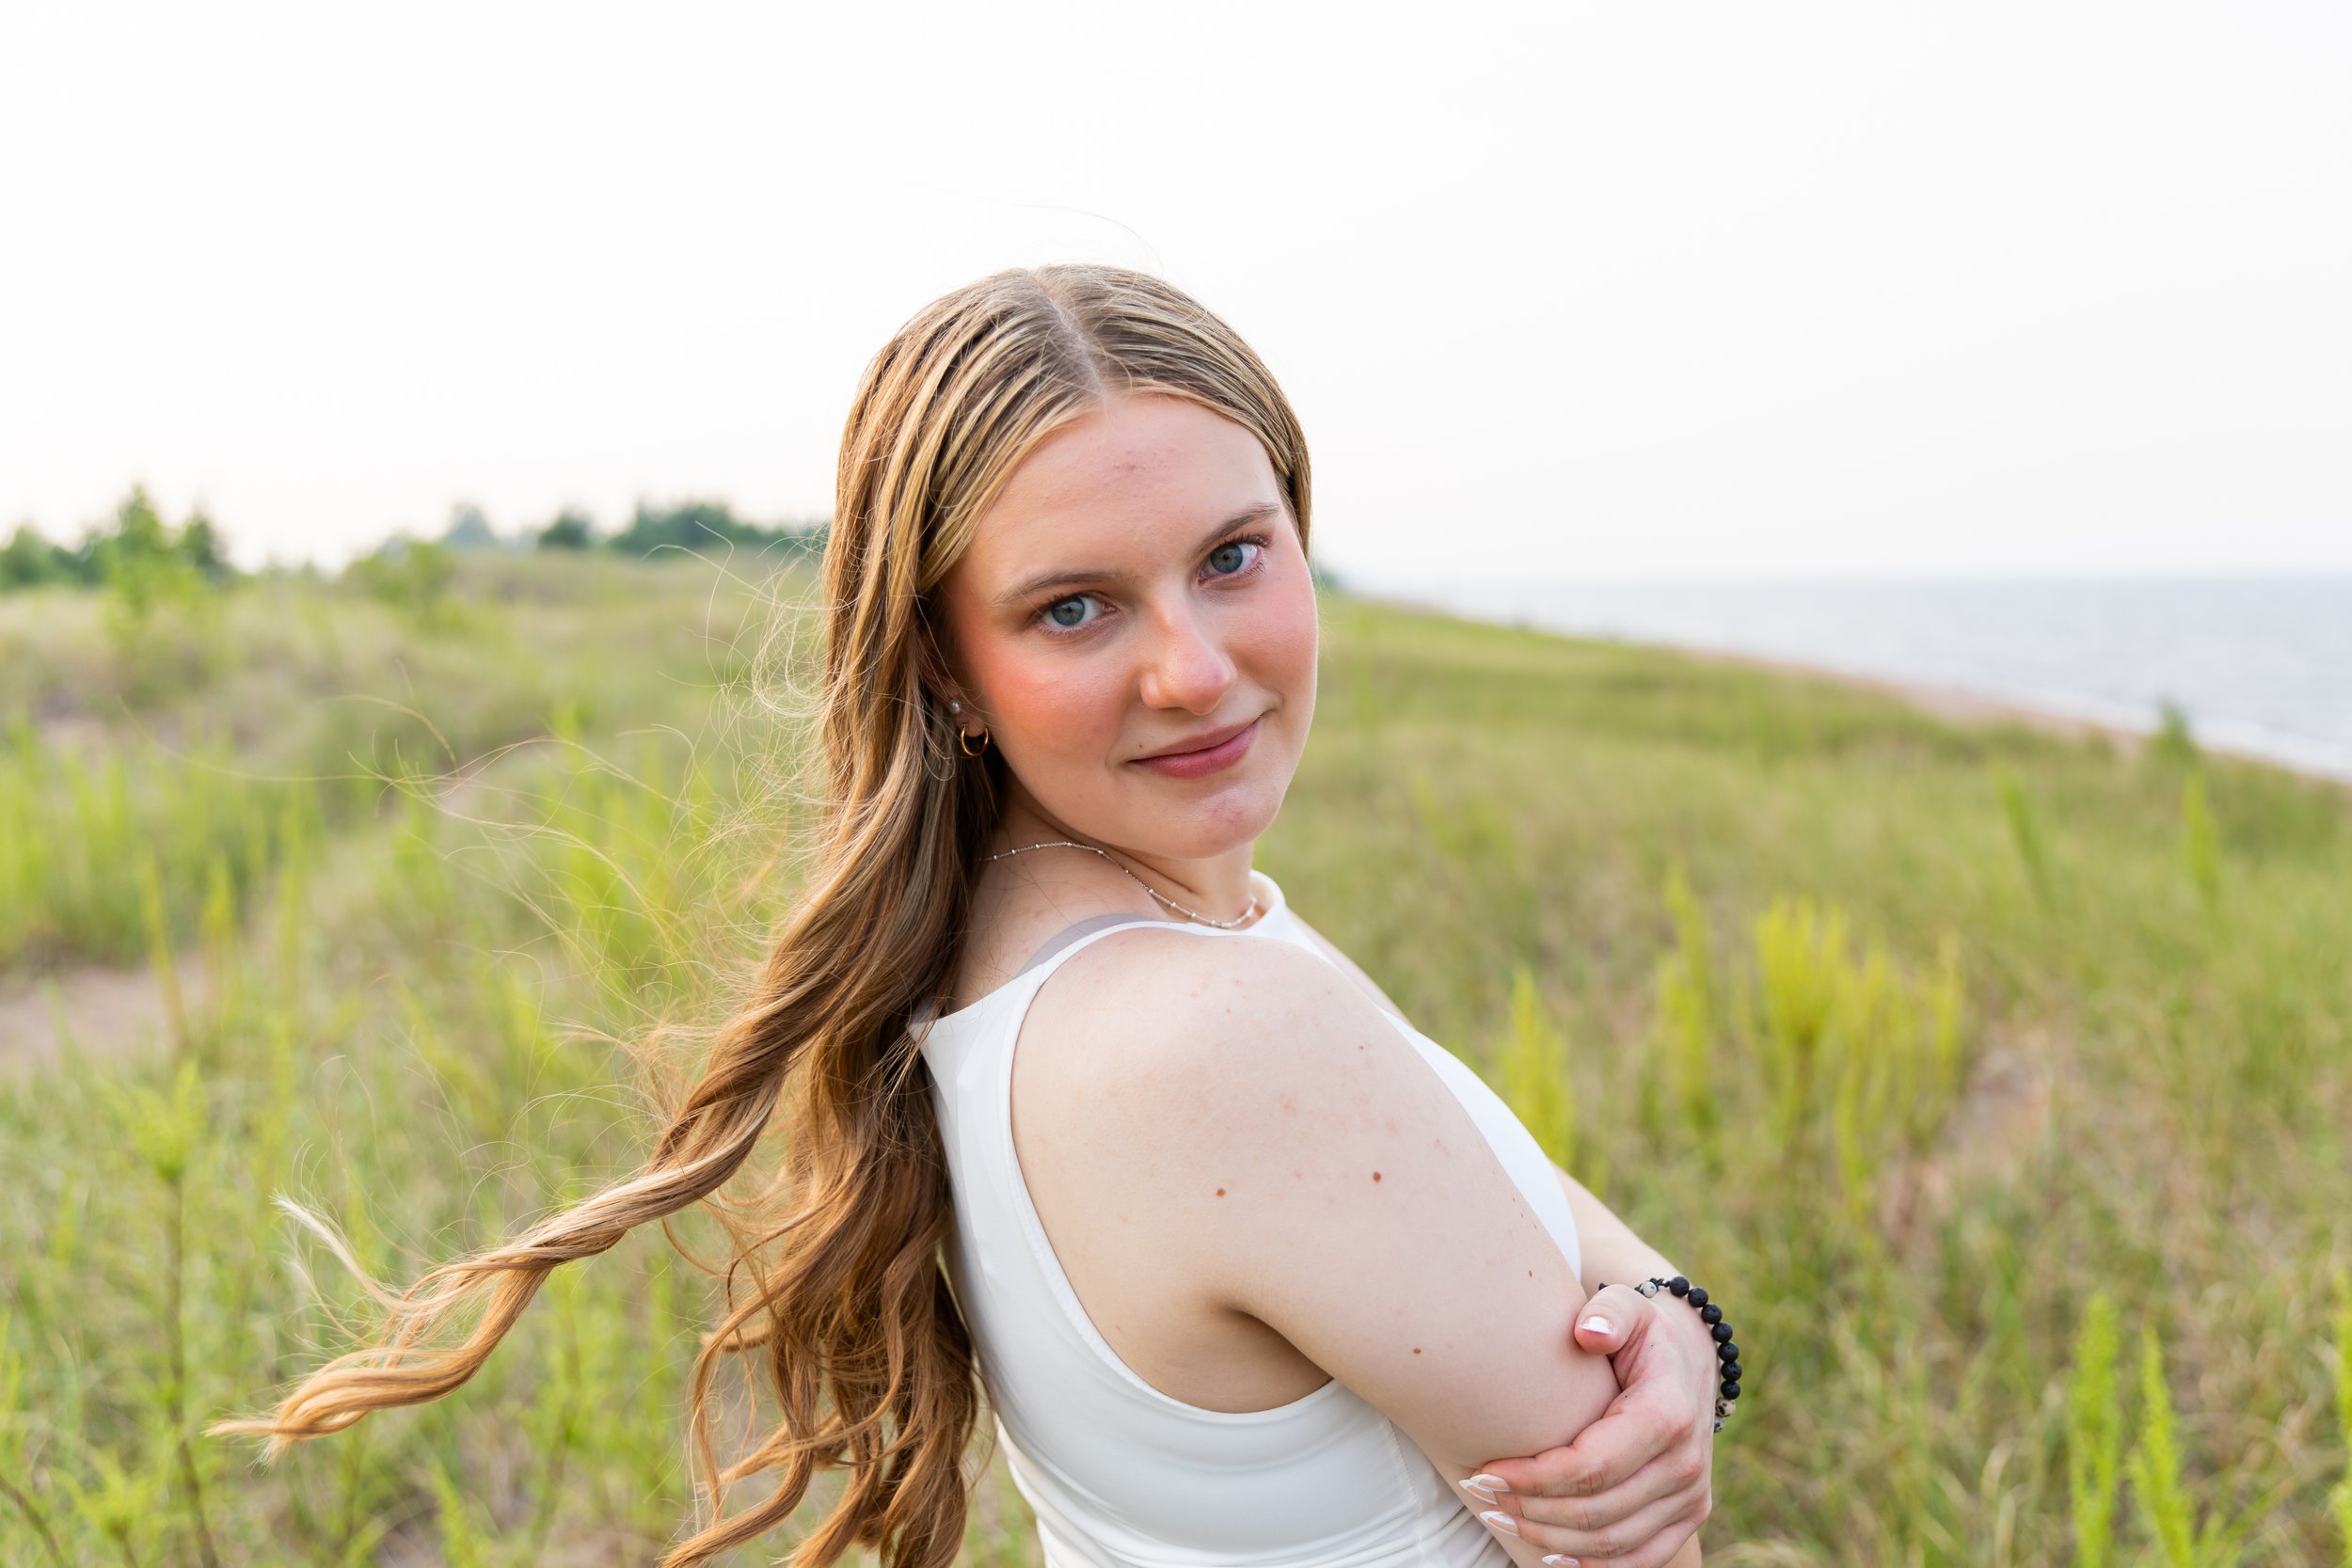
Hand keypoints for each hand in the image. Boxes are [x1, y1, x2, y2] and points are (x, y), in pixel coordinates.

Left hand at [1459, 1282, 1715, 1565]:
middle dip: (1529, 1508)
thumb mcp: (1626, 1306)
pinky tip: (1546, 1554)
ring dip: (1549, 1539)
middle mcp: (1686, 1464)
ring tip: (1497, 1516)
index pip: (1591, 1466)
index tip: (1483, 1471)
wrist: (1686, 1359)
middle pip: (1595, 1511)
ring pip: (1611, 1542)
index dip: (1532, 1477)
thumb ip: (1607, 1312)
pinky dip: (1592, 1564)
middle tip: (1478, 1493)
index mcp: (1667, 1415)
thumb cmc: (1639, 1332)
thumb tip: (1587, 1332)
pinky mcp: (1688, 1516)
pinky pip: (1640, 1558)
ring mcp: (1691, 1496)